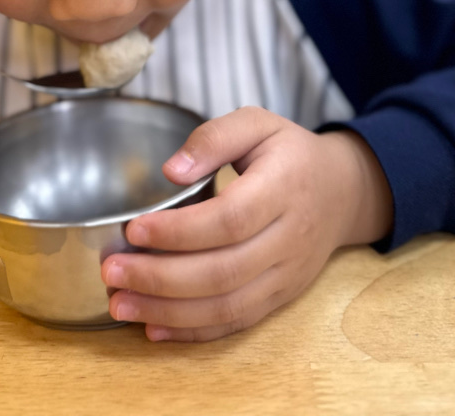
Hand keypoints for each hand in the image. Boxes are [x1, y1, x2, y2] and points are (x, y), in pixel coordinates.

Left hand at [101, 106, 392, 341]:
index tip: (133, 230)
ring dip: (169, 311)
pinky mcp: (281, 298)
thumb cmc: (290, 153)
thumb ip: (214, 137)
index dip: (179, 231)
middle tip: (111, 271)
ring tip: (120, 304)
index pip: (230, 219)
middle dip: (160, 278)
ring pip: (228, 306)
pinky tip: (154, 327)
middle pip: (223, 271)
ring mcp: (286, 274)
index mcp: (283, 188)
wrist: (343, 192)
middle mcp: (288, 238)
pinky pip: (237, 323)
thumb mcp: (258, 123)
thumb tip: (171, 170)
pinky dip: (194, 332)